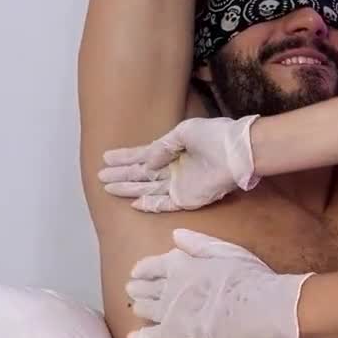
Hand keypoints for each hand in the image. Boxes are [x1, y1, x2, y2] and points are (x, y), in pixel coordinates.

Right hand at [98, 116, 259, 211]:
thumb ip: (162, 146)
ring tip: (107, 187)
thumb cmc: (214, 136)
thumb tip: (146, 162)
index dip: (125, 157)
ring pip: (147, 188)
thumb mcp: (183, 132)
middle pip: (141, 174)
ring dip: (128, 189)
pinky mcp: (187, 199)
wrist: (236, 151)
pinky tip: (133, 203)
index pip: (144, 155)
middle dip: (121, 175)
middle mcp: (174, 169)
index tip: (106, 157)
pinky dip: (149, 204)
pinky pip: (164, 204)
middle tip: (100, 176)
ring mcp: (180, 185)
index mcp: (173, 150)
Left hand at [124, 229, 323, 337]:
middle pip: (145, 288)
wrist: (261, 308)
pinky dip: (141, 337)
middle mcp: (168, 287)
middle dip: (138, 288)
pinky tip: (135, 337)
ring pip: (146, 310)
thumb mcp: (225, 250)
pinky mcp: (176, 337)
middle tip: (134, 291)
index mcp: (179, 264)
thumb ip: (197, 243)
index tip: (137, 273)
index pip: (150, 266)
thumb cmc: (249, 276)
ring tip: (138, 308)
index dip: (142, 270)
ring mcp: (170, 313)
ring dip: (140, 308)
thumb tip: (175, 235)